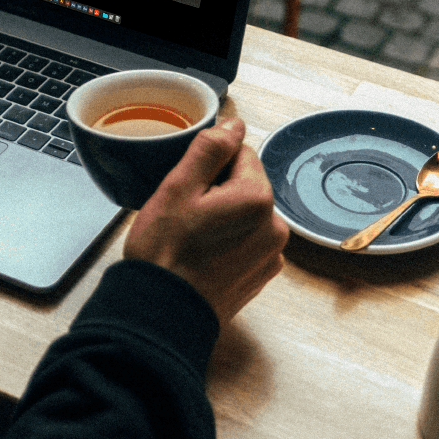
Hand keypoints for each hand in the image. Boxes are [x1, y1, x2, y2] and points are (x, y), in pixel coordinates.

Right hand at [124, 119, 289, 328]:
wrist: (163, 315)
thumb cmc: (165, 256)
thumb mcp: (178, 188)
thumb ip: (210, 149)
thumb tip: (234, 124)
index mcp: (257, 198)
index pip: (240, 154)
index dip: (210, 165)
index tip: (189, 187)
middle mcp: (275, 226)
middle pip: (246, 184)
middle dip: (218, 191)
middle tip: (186, 215)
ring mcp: (271, 254)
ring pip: (246, 214)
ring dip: (224, 217)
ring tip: (193, 239)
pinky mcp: (262, 275)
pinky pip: (248, 241)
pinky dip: (229, 243)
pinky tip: (203, 256)